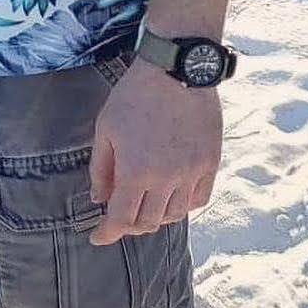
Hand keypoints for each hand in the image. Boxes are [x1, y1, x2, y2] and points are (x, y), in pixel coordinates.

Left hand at [88, 58, 221, 245]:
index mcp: (136, 172)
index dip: (108, 233)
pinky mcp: (210, 164)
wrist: (176, 70)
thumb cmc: (135, 95)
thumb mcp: (106, 128)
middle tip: (120, 215)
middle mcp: (166, 180)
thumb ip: (101, 168)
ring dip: (156, 216)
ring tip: (145, 203)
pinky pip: (198, 199)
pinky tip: (172, 195)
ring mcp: (191, 173)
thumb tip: (99, 198)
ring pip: (174, 215)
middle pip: (148, 222)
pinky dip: (183, 204)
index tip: (98, 237)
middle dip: (130, 224)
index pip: (121, 219)